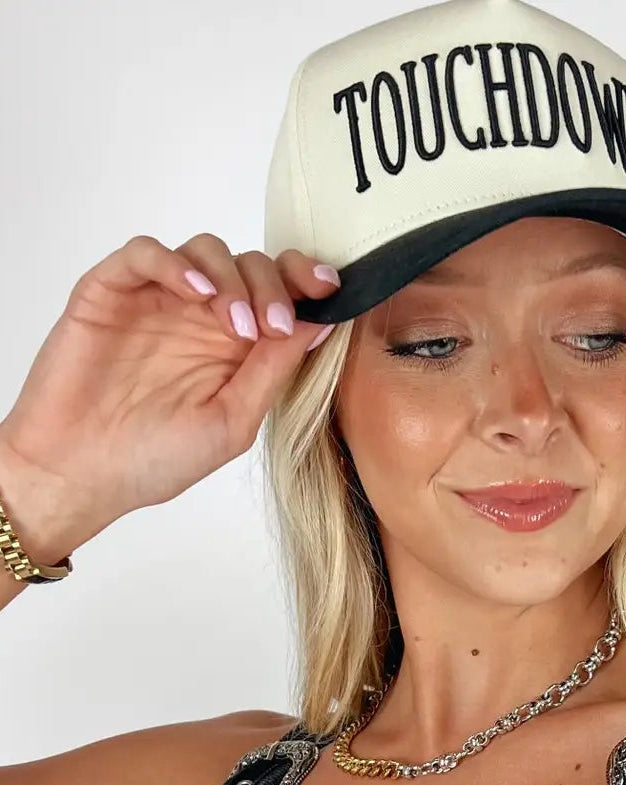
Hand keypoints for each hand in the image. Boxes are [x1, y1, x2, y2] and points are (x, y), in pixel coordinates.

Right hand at [0, 232, 341, 540]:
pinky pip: (145, 253)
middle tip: (273, 325)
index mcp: (238, 347)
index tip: (329, 290)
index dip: (306, 282)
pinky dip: (175, 263)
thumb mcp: (234, 420)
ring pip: (206, 250)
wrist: (80, 476)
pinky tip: (196, 292)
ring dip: (231, 278)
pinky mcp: (113, 291)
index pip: (282, 293)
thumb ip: (275, 369)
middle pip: (252, 264)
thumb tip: (321, 322)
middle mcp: (203, 317)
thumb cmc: (155, 460)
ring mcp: (159, 301)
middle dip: (274, 286)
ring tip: (234, 324)